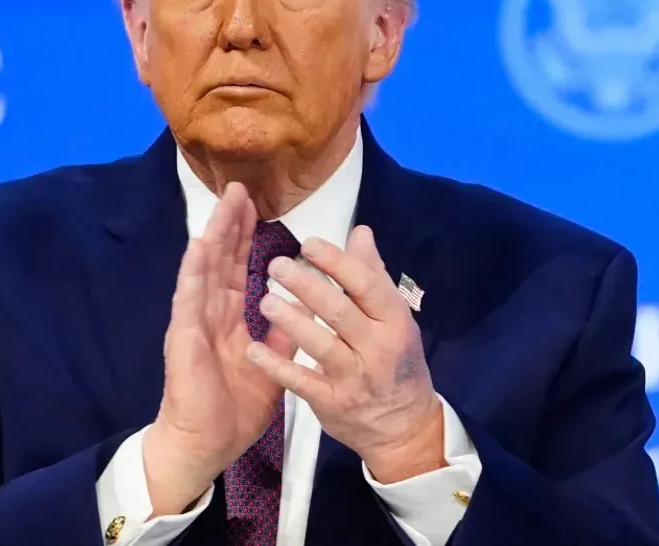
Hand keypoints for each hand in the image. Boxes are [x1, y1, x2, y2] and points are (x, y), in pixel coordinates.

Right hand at [143, 182, 298, 515]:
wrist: (206, 443)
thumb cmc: (232, 410)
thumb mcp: (270, 367)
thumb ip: (282, 339)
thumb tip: (300, 312)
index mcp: (227, 319)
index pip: (235, 268)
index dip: (244, 238)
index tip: (255, 207)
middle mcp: (208, 313)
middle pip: (219, 259)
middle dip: (229, 223)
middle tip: (239, 188)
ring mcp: (193, 321)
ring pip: (202, 268)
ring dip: (213, 235)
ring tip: (223, 203)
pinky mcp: (183, 336)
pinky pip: (188, 297)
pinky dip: (194, 269)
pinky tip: (201, 244)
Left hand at [245, 226, 445, 482]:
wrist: (403, 427)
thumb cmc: (396, 361)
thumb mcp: (394, 318)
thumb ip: (372, 276)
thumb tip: (360, 232)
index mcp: (394, 320)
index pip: (365, 285)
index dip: (336, 262)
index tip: (308, 244)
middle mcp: (377, 347)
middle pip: (340, 312)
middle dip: (307, 286)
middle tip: (276, 266)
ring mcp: (354, 378)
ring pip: (321, 345)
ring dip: (292, 322)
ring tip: (264, 302)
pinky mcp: (332, 403)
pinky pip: (301, 382)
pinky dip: (277, 366)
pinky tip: (254, 350)